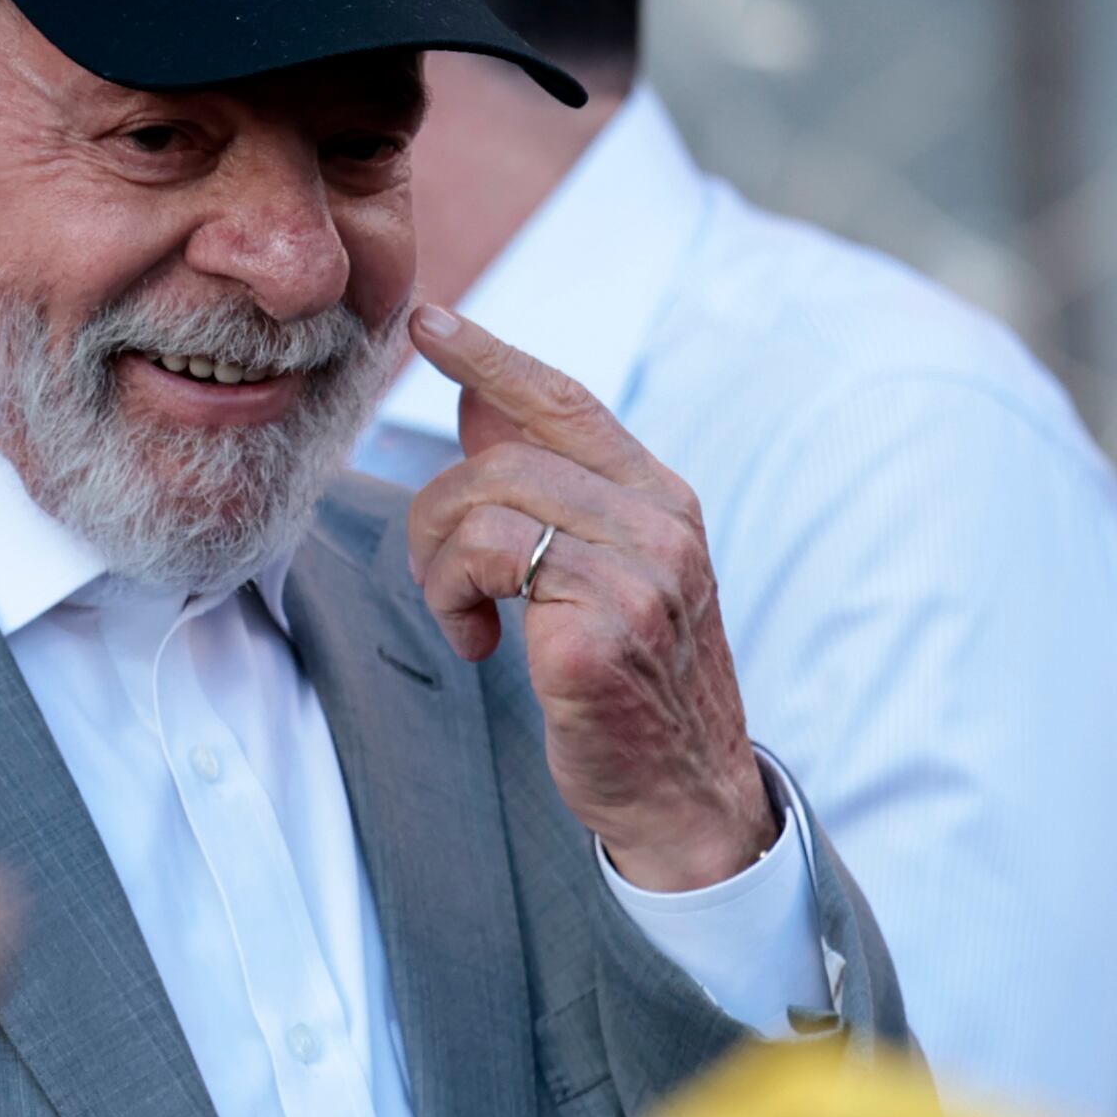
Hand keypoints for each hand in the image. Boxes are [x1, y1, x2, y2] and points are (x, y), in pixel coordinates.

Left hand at [400, 305, 771, 890]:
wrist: (686, 794)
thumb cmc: (635, 682)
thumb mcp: (604, 569)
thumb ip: (549, 488)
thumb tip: (477, 403)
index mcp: (663, 499)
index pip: (567, 401)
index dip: (492, 356)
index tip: (430, 322)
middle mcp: (661, 526)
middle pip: (502, 457)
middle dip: (437, 511)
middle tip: (436, 575)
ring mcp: (637, 578)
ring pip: (484, 506)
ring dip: (439, 564)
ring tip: (462, 614)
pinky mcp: (598, 633)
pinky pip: (482, 567)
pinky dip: (453, 603)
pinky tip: (478, 645)